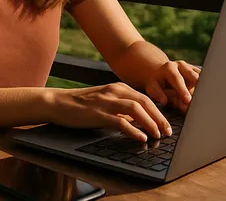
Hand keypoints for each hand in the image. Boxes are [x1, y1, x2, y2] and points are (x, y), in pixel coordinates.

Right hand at [48, 83, 172, 141]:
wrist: (58, 102)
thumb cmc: (81, 105)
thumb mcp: (105, 102)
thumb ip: (121, 108)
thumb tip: (139, 121)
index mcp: (118, 88)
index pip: (145, 98)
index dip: (159, 111)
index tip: (167, 124)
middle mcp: (115, 91)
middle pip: (145, 102)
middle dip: (159, 117)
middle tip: (168, 131)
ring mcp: (106, 101)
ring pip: (136, 109)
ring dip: (150, 122)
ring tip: (158, 135)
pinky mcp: (98, 113)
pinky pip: (120, 121)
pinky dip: (133, 130)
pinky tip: (141, 138)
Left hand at [144, 60, 200, 112]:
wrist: (162, 74)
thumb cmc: (156, 83)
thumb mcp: (152, 87)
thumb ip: (157, 94)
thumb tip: (164, 101)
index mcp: (169, 68)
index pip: (177, 79)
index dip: (183, 90)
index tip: (188, 100)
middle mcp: (181, 65)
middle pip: (193, 78)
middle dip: (196, 91)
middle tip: (196, 104)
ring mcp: (191, 67)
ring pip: (201, 80)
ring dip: (201, 92)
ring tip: (199, 103)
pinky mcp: (197, 72)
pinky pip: (204, 81)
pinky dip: (204, 90)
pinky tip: (203, 98)